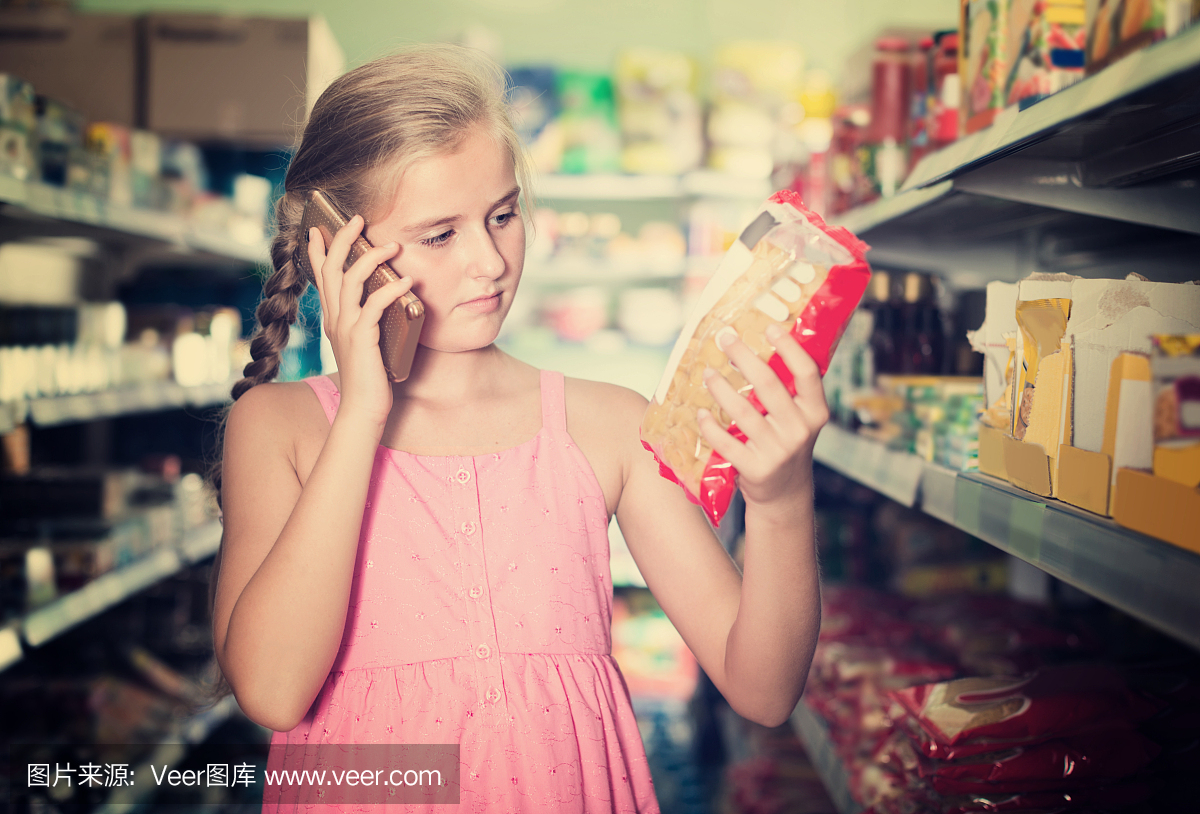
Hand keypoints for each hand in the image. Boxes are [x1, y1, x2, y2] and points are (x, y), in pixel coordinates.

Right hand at [307, 215, 413, 428]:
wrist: (364, 408)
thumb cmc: (370, 377)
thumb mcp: (364, 341)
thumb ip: (367, 319)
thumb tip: (384, 298)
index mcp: (333, 318)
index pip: (320, 276)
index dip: (318, 251)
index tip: (318, 228)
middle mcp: (334, 319)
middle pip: (332, 269)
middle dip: (343, 240)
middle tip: (357, 219)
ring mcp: (346, 328)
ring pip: (351, 281)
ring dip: (372, 259)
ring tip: (393, 246)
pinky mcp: (362, 339)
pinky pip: (373, 306)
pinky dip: (391, 290)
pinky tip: (407, 282)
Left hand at [697, 324, 828, 510]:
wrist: (784, 493)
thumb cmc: (786, 443)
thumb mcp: (799, 419)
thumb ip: (789, 391)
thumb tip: (761, 345)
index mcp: (816, 412)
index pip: (807, 372)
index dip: (789, 347)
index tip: (769, 328)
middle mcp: (800, 430)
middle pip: (769, 385)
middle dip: (743, 357)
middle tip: (725, 339)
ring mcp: (778, 451)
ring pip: (743, 411)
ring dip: (720, 388)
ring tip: (707, 373)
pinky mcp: (756, 469)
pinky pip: (726, 442)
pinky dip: (710, 426)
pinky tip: (700, 413)